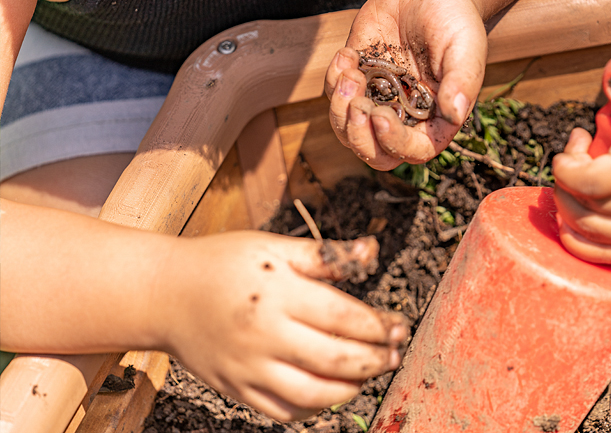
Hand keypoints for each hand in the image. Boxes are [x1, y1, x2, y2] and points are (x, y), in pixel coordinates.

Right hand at [152, 231, 408, 420]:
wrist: (164, 294)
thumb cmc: (222, 263)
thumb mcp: (272, 247)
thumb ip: (324, 255)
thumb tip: (372, 250)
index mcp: (277, 295)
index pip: (344, 318)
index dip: (380, 326)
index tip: (400, 326)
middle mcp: (264, 336)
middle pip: (336, 360)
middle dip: (376, 360)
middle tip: (395, 353)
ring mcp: (248, 369)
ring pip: (314, 395)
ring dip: (352, 388)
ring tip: (369, 373)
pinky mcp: (236, 390)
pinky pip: (284, 410)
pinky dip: (315, 406)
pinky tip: (332, 390)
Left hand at [325, 0, 486, 169]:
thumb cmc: (454, 21)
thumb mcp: (465, 46)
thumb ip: (462, 81)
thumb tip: (456, 114)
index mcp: (434, 120)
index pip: (413, 150)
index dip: (394, 143)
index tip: (380, 117)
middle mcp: (404, 118)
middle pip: (374, 153)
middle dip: (358, 135)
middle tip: (358, 103)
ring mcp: (377, 101)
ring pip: (347, 129)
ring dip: (340, 107)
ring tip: (350, 69)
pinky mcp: (357, 81)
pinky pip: (334, 96)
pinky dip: (333, 80)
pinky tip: (347, 54)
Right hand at [552, 83, 610, 263]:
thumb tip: (576, 215)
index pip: (608, 256)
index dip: (574, 237)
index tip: (561, 216)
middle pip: (588, 227)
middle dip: (564, 198)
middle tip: (569, 168)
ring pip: (584, 201)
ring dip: (566, 173)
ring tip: (579, 146)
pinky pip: (583, 178)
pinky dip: (567, 163)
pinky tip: (576, 144)